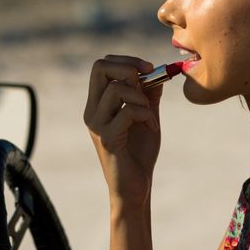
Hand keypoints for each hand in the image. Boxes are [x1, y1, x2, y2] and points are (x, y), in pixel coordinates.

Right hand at [84, 55, 163, 209]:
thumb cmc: (140, 156)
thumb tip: (156, 72)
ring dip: (142, 97)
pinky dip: (146, 115)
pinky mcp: (108, 139)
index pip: (102, 66)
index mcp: (98, 105)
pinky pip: (129, 111)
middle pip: (100, 67)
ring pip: (117, 88)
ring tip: (150, 115)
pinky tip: (152, 128)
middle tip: (148, 78)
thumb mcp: (146, 118)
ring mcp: (97, 125)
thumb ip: (148, 95)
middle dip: (129, 67)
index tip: (148, 69)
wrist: (136, 189)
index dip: (126, 61)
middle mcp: (92, 112)